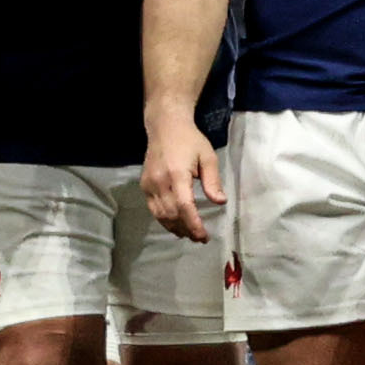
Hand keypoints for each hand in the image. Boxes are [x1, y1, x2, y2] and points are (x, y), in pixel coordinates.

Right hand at [139, 115, 225, 243]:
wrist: (165, 127)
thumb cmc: (190, 140)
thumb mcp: (208, 157)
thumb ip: (213, 181)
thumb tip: (220, 202)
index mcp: (177, 174)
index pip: (184, 207)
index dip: (194, 224)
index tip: (204, 236)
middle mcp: (160, 181)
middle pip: (171, 214)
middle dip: (186, 229)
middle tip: (200, 238)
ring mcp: (149, 184)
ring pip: (160, 215)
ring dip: (175, 228)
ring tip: (189, 234)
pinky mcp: (144, 185)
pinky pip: (153, 209)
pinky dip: (164, 220)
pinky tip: (175, 224)